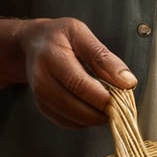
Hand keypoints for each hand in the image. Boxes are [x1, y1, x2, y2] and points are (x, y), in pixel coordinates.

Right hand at [16, 17, 136, 127]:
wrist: (30, 45)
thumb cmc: (56, 37)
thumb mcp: (81, 33)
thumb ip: (104, 57)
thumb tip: (127, 81)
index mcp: (51, 58)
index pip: (79, 84)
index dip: (103, 95)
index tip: (123, 95)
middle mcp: (42, 81)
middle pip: (76, 106)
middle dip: (102, 110)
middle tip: (119, 102)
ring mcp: (41, 98)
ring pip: (74, 119)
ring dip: (95, 116)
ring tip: (108, 103)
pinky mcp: (44, 109)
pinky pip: (69, 123)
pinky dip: (86, 120)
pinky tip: (94, 107)